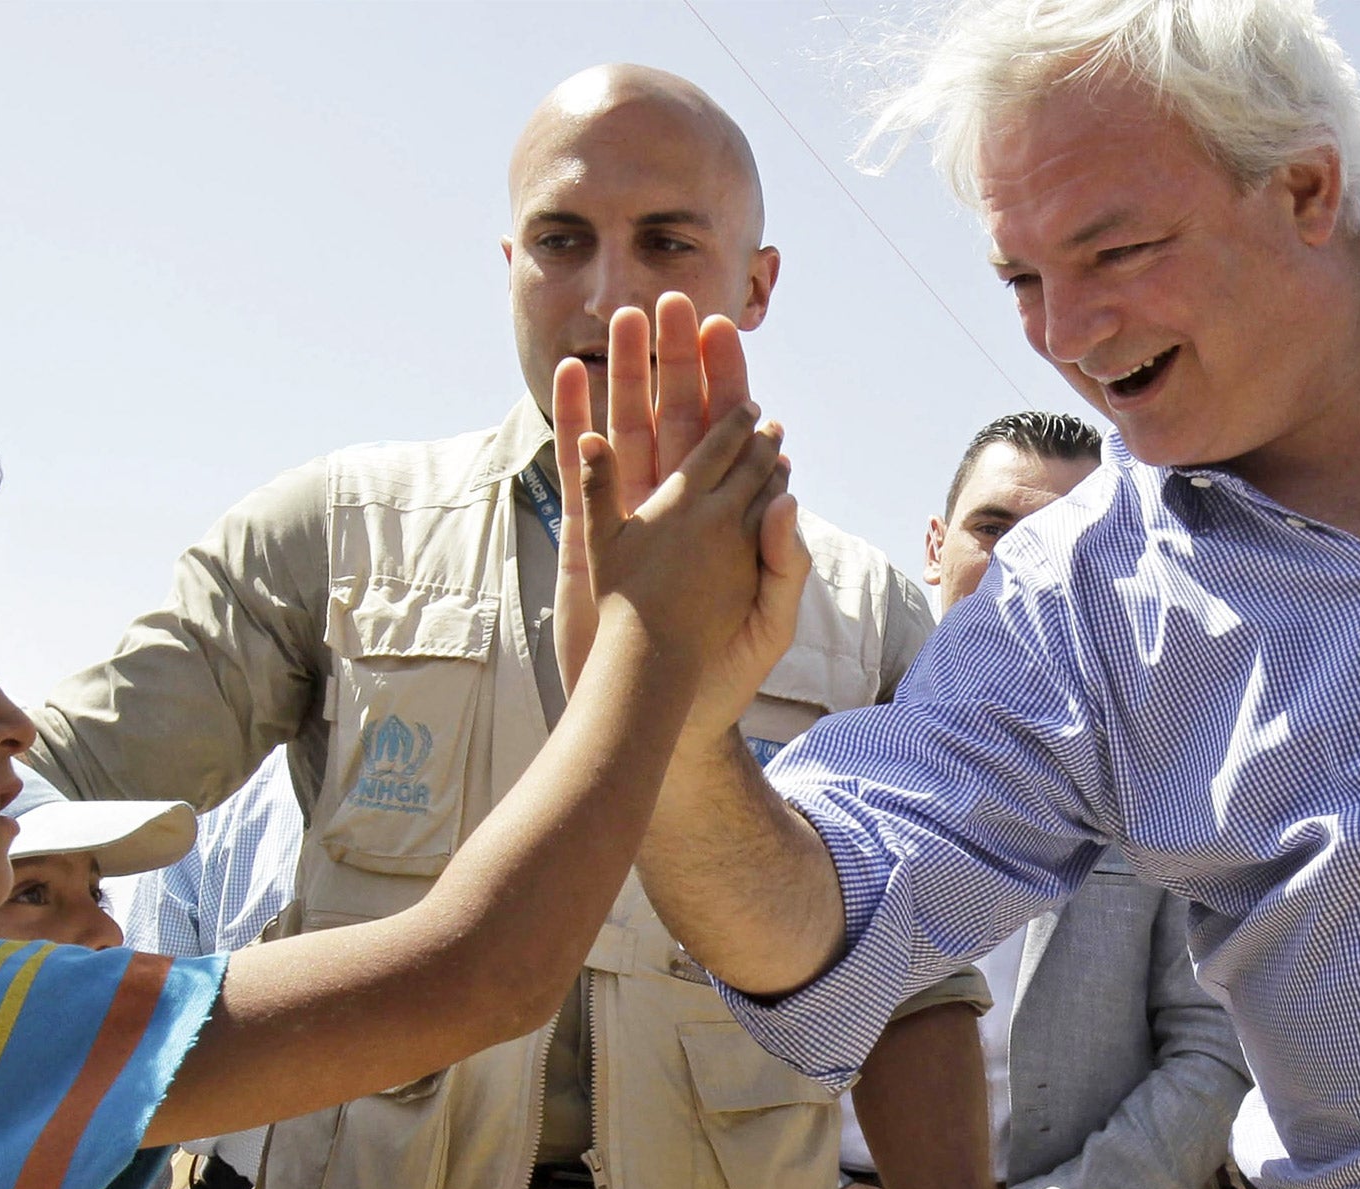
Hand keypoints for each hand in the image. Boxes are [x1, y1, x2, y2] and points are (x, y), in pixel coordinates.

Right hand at [553, 294, 810, 737]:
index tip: (726, 330)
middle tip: (672, 301)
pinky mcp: (592, 540)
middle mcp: (677, 510)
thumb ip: (782, 564)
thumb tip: (786, 501)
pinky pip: (582, 471)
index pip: (732, 441)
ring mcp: (632, 521)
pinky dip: (576, 422)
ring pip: (628, 432)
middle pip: (678, 419)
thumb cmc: (723, 674)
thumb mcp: (767, 620)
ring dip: (625, 375)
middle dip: (678, 361)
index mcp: (725, 521)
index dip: (730, 386)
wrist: (665, 717)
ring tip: (622, 320)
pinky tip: (572, 379)